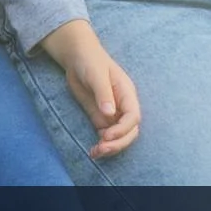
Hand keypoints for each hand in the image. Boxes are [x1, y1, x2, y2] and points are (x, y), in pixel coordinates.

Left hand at [41, 20, 140, 159]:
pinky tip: (92, 151)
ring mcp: (113, 113)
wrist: (77, 57)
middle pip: (130, 131)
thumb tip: (110, 113)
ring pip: (119, 137)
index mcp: (127, 94)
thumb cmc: (90, 60)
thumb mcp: (96, 74)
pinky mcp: (101, 118)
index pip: (133, 117)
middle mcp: (123, 106)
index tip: (106, 135)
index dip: (123, 129)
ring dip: (110, 147)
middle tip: (101, 149)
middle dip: (118, 143)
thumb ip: (103, 93)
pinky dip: (102, 145)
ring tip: (95, 153)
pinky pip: (106, 136)